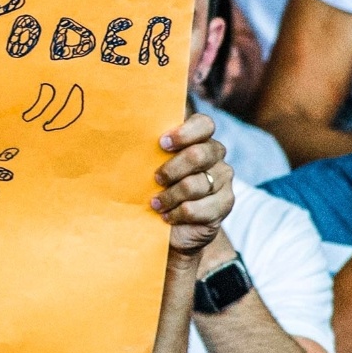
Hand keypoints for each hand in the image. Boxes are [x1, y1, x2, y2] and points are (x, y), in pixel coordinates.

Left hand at [151, 113, 231, 255]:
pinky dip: (176, 214)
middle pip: (198, 155)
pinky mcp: (224, 203)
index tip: (162, 143)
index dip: (184, 133)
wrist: (171, 227)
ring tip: (156, 203)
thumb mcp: (150, 167)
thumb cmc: (157, 188)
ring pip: (194, 184)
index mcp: (199, 139)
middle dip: (171, 169)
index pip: (204, 124)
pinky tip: (167, 216)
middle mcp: (216, 156)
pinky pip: (195, 208)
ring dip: (169, 196)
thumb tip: (127, 135)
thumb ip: (150, 150)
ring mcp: (223, 179)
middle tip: (156, 179)